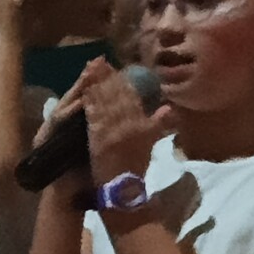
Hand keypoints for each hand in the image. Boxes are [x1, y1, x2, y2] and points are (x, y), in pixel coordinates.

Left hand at [82, 64, 165, 186]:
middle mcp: (130, 125)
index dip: (123, 81)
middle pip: (118, 96)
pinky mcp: (98, 140)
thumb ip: (157, 124)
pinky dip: (90, 102)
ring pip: (105, 103)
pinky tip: (85, 91)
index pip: (132, 98)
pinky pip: (94, 117)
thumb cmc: (136, 169)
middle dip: (108, 77)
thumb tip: (167, 107)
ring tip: (91, 69)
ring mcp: (114, 132)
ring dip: (98, 85)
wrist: (124, 192)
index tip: (116, 68)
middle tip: (100, 61)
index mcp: (142, 125)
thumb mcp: (150, 145)